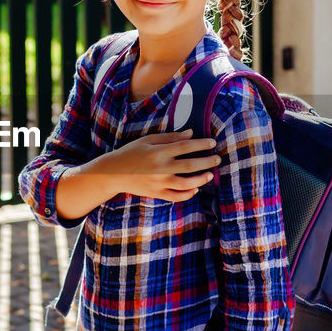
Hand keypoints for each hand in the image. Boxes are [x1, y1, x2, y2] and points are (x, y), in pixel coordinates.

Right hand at [96, 130, 220, 202]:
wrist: (114, 173)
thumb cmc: (131, 153)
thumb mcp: (148, 140)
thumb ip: (170, 138)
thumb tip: (190, 133)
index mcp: (159, 152)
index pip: (185, 146)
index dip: (201, 144)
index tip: (212, 142)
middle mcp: (161, 168)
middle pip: (190, 165)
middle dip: (207, 162)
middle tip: (217, 159)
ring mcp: (160, 183)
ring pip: (187, 183)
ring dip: (201, 179)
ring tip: (210, 175)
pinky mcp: (157, 193)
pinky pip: (176, 196)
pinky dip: (188, 194)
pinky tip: (195, 188)